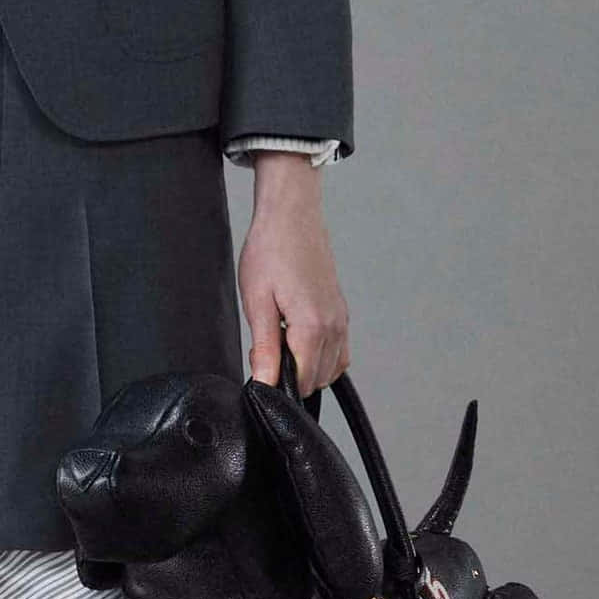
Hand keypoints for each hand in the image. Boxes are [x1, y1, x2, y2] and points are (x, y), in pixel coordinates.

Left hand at [237, 154, 347, 391]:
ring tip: (280, 339)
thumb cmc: (270, 251)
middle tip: (265, 347)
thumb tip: (266, 382)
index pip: (302, 382)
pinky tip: (297, 339)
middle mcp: (335, 326)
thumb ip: (265, 348)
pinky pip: (338, 351)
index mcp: (313, 326)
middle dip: (290, 375)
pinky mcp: (341, 312)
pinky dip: (320, 356)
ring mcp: (342, 319)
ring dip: (306, 366)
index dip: (276, 383)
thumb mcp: (257, 302)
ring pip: (330, 368)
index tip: (259, 363)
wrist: (291, 216)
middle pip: (317, 379)